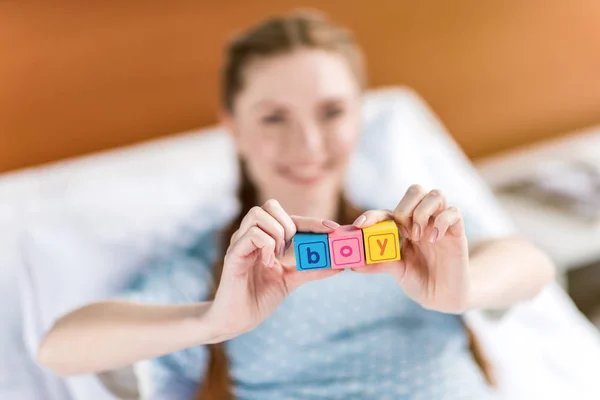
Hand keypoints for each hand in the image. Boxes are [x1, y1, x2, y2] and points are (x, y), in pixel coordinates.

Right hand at [209, 199, 340, 338]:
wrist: (236, 321)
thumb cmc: (259, 297)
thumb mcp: (291, 280)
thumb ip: (312, 269)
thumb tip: (340, 264)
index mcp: (264, 238)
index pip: (289, 217)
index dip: (312, 221)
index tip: (333, 228)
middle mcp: (250, 235)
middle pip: (269, 205)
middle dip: (289, 224)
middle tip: (292, 248)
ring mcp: (239, 243)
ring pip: (258, 214)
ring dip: (276, 233)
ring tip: (278, 256)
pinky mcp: (232, 255)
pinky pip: (251, 235)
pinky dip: (266, 245)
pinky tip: (268, 263)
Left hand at [352, 185, 469, 313]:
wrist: (442, 296)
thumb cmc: (418, 280)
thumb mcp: (396, 271)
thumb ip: (378, 264)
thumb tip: (353, 264)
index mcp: (403, 226)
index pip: (387, 211)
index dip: (372, 215)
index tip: (360, 225)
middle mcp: (422, 220)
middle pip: (415, 190)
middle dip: (405, 206)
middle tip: (402, 229)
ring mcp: (440, 223)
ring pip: (436, 195)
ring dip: (423, 212)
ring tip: (418, 236)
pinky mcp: (457, 231)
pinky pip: (454, 212)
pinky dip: (442, 221)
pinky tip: (434, 239)